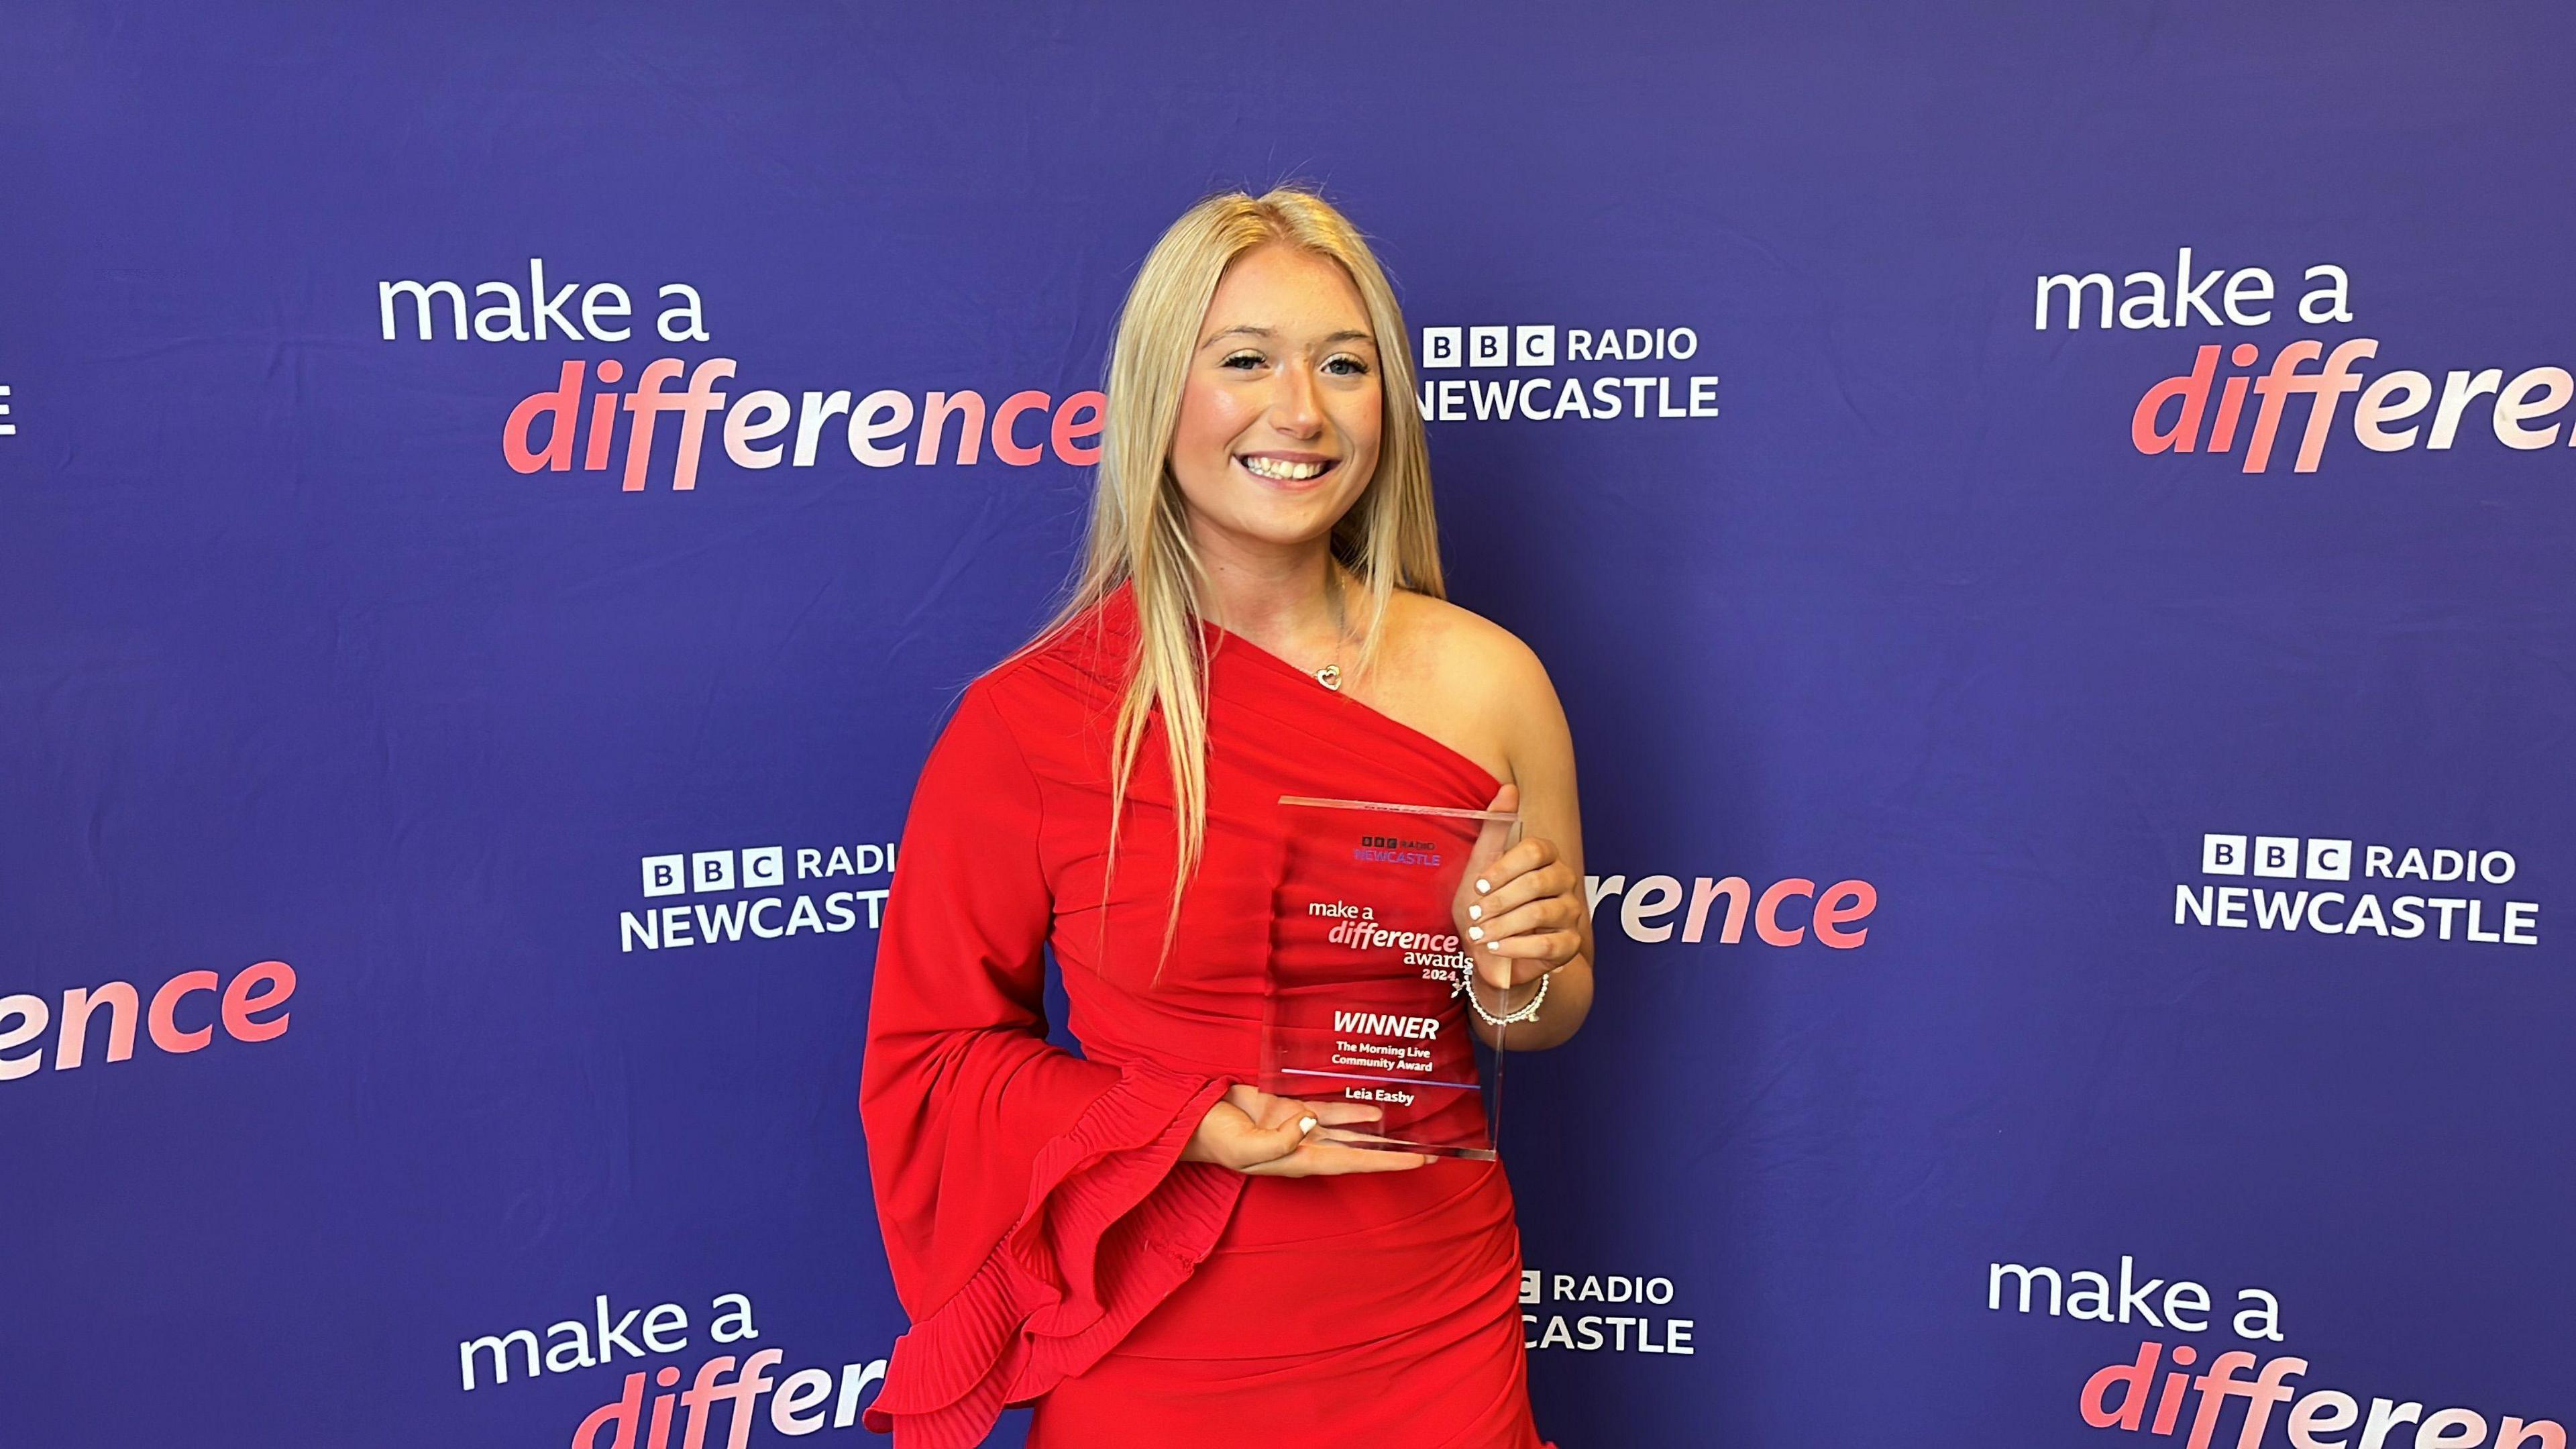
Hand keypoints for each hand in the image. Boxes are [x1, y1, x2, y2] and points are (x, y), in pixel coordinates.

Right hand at [1179, 1084, 1430, 1175]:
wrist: (1194, 1117)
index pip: (1353, 1163)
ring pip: (1349, 1131)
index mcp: (1298, 1160)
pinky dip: (1352, 1111)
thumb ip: (1279, 1140)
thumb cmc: (1215, 1138)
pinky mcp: (1290, 1106)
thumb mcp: (1245, 1147)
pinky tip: (1375, 1112)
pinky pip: (1329, 1109)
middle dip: (1393, 1154)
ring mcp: (1300, 1126)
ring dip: (1378, 1134)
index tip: (1419, 1162)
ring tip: (1413, 1134)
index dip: (1386, 1162)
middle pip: (1359, 1153)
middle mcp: (1306, 1146)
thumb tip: (1310, 1122)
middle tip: (1431, 1155)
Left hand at [1458, 783, 1586, 996]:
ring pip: (1542, 913)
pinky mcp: (1570, 944)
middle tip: (1475, 915)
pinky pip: (1548, 944)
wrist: (1490, 954)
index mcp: (1545, 858)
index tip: (1479, 884)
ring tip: (1481, 935)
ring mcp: (1571, 913)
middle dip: (1500, 900)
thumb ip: (1495, 829)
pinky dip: (1516, 947)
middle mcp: (1564, 881)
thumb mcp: (1481, 867)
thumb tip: (1508, 788)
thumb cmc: (1486, 907)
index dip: (1504, 867)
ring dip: (1504, 925)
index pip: (1535, 850)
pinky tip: (1496, 948)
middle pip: (1538, 882)